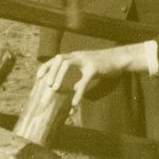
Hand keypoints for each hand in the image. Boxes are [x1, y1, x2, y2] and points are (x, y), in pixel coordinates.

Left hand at [36, 43, 150, 105]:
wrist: (119, 59)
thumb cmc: (103, 66)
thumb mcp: (88, 71)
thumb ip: (78, 79)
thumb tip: (72, 91)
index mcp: (75, 56)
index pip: (56, 58)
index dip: (46, 66)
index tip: (39, 77)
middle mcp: (78, 56)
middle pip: (59, 58)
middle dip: (51, 71)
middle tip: (48, 85)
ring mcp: (86, 61)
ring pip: (67, 64)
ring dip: (59, 76)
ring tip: (55, 88)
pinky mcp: (94, 68)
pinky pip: (84, 81)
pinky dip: (78, 92)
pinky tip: (75, 103)